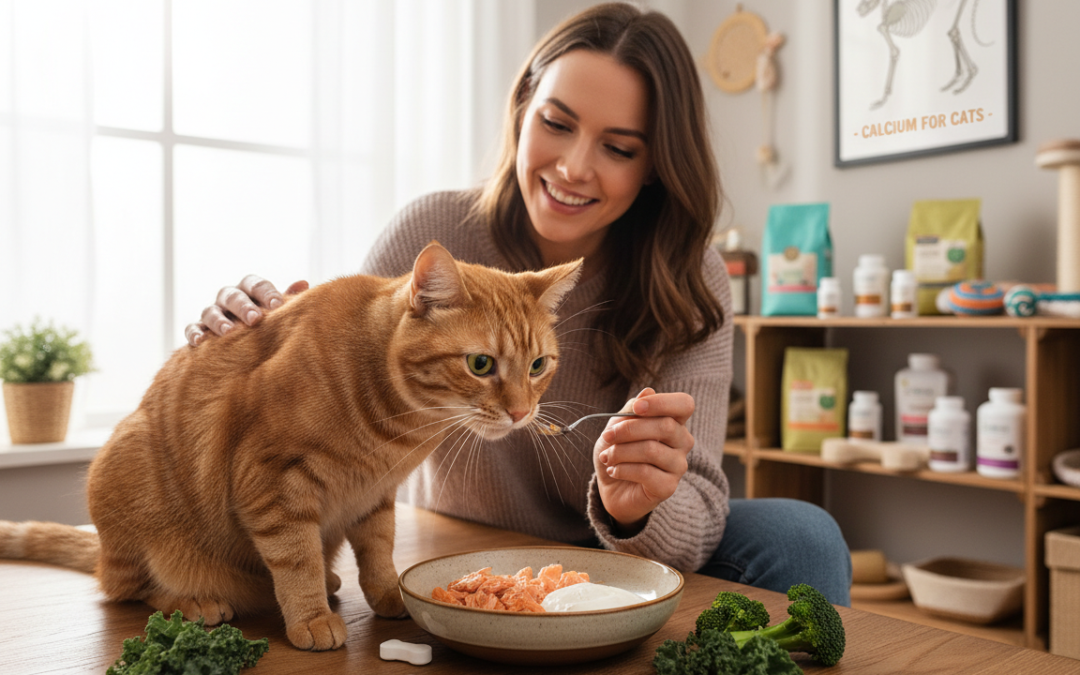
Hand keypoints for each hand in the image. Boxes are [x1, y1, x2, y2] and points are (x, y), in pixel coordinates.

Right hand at [184, 275, 308, 346]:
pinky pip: (192, 328)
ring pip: (210, 311)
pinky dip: (194, 333)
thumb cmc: (264, 321)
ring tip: (228, 332)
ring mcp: (212, 313)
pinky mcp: (198, 329)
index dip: (266, 293)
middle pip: (232, 296)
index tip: (278, 306)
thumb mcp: (275, 311)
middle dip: (243, 306)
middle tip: (255, 319)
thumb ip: (287, 299)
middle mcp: (228, 298)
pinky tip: (200, 341)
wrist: (241, 341)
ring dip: (219, 320)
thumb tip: (304, 284)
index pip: (255, 284)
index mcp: (248, 290)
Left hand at [594, 387, 694, 535]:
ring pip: (652, 450)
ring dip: (621, 451)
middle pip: (665, 426)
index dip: (661, 403)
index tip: (637, 408)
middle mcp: (682, 442)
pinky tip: (613, 470)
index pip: (684, 404)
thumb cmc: (619, 449)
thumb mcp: (619, 424)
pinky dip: (623, 469)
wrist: (611, 485)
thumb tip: (648, 391)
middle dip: (629, 429)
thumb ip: (633, 409)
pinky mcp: (668, 487)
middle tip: (607, 436)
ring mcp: (678, 465)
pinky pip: (646, 472)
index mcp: (675, 420)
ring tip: (607, 456)